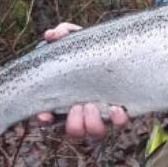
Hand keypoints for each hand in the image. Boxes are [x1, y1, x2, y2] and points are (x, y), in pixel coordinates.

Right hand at [35, 22, 129, 136]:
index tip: (44, 115)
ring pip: (94, 132)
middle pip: (75, 131)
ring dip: (91, 122)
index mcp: (67, 98)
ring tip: (92, 105)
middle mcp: (84, 111)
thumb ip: (64, 34)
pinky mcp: (121, 112)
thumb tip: (51, 34)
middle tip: (78, 105)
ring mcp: (103, 113)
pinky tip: (116, 108)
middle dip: (75, 122)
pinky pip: (119, 124)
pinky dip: (117, 119)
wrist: (123, 51)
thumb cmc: (94, 50)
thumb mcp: (78, 40)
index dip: (45, 119)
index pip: (50, 117)